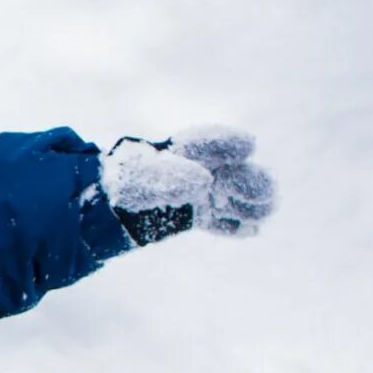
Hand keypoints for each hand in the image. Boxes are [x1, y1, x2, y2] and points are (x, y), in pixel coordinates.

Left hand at [101, 127, 274, 239]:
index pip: (206, 142)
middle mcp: (196, 168)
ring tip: (263, 211)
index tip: (247, 146)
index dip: (226, 143)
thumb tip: (204, 182)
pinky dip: (233, 225)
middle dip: (247, 179)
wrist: (109, 212)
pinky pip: (218, 219)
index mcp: (180, 150)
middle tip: (262, 191)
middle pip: (229, 171)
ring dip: (248, 203)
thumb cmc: (124, 185)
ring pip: (231, 195)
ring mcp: (199, 191)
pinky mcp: (197, 214)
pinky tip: (252, 230)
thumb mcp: (140, 179)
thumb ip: (170, 178)